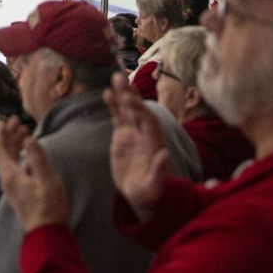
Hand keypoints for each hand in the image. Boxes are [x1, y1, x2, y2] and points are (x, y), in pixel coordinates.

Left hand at [0, 118, 69, 231]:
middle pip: (1, 152)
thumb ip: (38, 158)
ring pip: (7, 160)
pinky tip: (28, 153)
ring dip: (13, 144)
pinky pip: (13, 167)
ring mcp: (12, 187)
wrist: (46, 234)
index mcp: (10, 175)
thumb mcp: (47, 180)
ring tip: (24, 132)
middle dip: (8, 135)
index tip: (5, 120)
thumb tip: (28, 139)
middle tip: (17, 121)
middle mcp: (7, 180)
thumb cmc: (49, 208)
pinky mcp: (18, 191)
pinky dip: (18, 155)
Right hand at [104, 73, 171, 221]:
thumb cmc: (150, 192)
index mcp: (154, 142)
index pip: (149, 122)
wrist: (141, 195)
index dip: (141, 110)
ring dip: (122, 94)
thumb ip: (159, 170)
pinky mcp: (122, 136)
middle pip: (138, 111)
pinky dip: (113, 105)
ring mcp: (133, 133)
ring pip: (127, 110)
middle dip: (131, 95)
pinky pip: (118, 117)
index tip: (131, 99)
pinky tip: (107, 93)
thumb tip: (165, 153)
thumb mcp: (155, 185)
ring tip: (115, 77)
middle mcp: (144, 134)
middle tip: (121, 79)